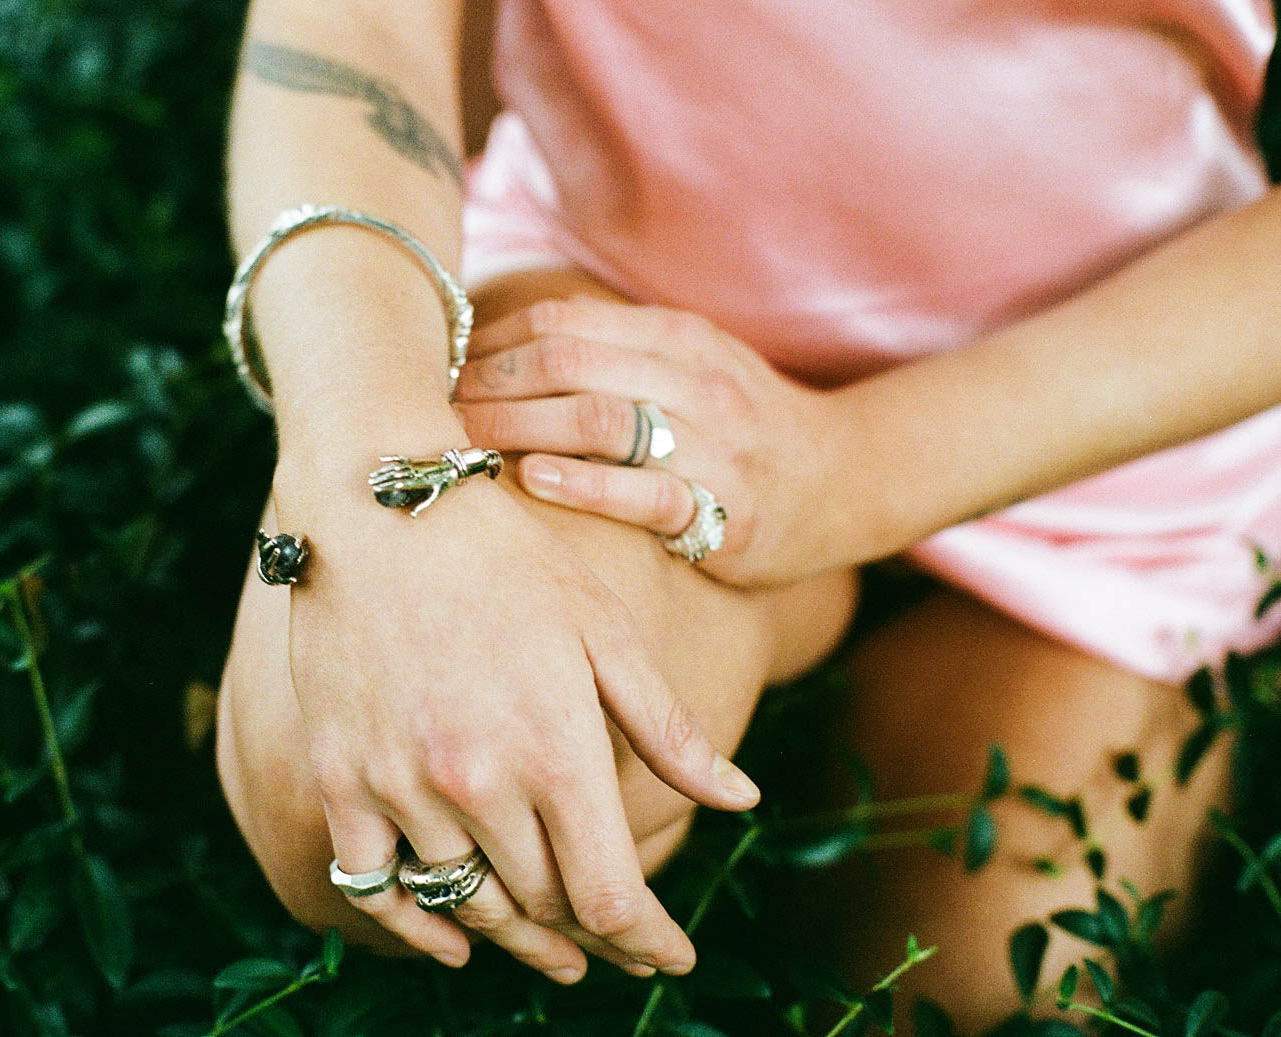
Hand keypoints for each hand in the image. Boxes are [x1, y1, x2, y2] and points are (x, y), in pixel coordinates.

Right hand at [275, 475, 761, 983]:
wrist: (378, 502)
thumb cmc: (508, 556)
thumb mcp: (603, 631)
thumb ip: (669, 729)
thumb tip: (743, 802)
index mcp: (556, 750)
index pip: (612, 895)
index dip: (649, 941)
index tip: (673, 958)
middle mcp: (477, 783)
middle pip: (545, 907)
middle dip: (593, 938)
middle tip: (620, 949)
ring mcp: (399, 787)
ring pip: (468, 904)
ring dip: (516, 937)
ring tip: (553, 953)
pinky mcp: (339, 778)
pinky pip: (376, 887)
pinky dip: (417, 926)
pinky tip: (451, 940)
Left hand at [453, 296, 867, 586]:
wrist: (845, 478)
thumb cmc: (744, 422)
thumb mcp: (691, 362)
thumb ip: (615, 347)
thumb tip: (505, 341)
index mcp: (678, 338)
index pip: (561, 324)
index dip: (491, 343)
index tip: (444, 369)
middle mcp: (694, 382)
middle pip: (566, 363)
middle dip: (488, 383)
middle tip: (435, 410)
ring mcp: (712, 446)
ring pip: (596, 419)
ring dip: (515, 427)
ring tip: (462, 442)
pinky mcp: (722, 512)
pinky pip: (641, 494)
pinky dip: (580, 484)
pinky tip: (530, 479)